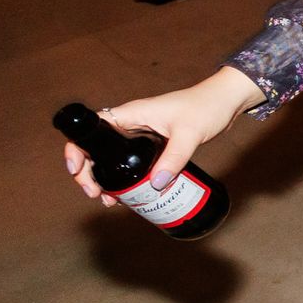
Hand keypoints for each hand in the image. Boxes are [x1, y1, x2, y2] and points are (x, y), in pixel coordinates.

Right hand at [62, 68, 262, 204]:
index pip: (91, 128)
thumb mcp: (189, 134)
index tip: (78, 171)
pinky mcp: (152, 143)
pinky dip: (125, 178)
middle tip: (97, 196)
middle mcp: (130, 123)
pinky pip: (129, 162)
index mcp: (131, 114)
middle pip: (95, 148)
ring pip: (112, 158)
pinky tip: (129, 194)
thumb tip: (155, 185)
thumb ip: (173, 159)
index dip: (76, 148)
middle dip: (89, 173)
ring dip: (106, 179)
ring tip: (110, 201)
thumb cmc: (207, 107)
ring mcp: (140, 134)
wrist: (226, 101)